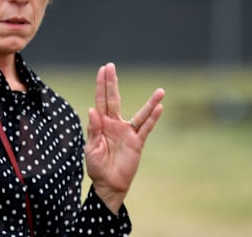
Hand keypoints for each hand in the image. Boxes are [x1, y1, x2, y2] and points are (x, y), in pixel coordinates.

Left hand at [84, 62, 164, 212]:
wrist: (108, 184)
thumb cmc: (97, 166)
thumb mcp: (90, 148)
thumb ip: (93, 129)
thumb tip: (92, 110)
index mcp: (102, 123)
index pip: (101, 100)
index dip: (101, 85)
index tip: (102, 69)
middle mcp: (115, 123)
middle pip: (114, 99)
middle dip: (112, 83)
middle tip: (111, 65)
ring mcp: (127, 132)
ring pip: (140, 113)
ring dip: (150, 102)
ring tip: (160, 91)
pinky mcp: (137, 143)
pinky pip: (146, 128)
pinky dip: (153, 118)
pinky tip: (159, 108)